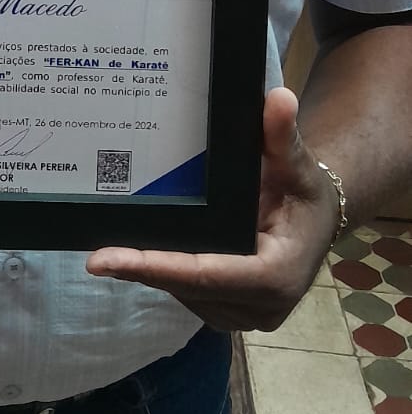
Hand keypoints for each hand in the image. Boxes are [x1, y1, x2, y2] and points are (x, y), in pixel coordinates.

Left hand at [86, 87, 339, 330]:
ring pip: (182, 294)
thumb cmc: (306, 190)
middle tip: (96, 250)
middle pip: (187, 287)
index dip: (155, 267)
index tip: (105, 260)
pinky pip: (186, 292)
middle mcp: (259, 308)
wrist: (318, 218)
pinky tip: (135, 250)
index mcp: (277, 276)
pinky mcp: (227, 310)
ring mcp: (242, 315)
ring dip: (150, 271)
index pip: (206, 273)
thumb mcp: (298, 162)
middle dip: (142, 268)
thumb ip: (282, 136)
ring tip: (110, 245)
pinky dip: (162, 272)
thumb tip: (278, 98)